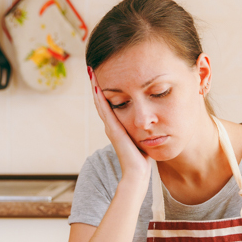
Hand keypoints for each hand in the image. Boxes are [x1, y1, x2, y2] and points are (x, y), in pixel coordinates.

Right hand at [88, 67, 151, 182]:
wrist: (138, 173)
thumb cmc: (142, 158)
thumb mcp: (142, 138)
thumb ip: (142, 128)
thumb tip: (150, 119)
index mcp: (118, 126)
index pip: (109, 104)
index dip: (105, 89)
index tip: (103, 74)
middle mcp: (112, 125)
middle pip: (101, 101)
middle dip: (97, 84)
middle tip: (92, 68)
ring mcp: (111, 127)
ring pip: (101, 103)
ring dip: (95, 87)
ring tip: (91, 72)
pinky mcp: (114, 130)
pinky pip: (105, 111)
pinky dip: (100, 98)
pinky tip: (97, 86)